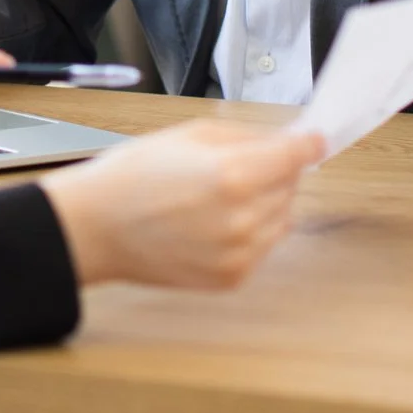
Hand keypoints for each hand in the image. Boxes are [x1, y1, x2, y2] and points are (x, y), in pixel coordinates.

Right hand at [40, 121, 324, 289]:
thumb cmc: (132, 177)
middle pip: (292, 186)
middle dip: (275, 171)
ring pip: (282, 218)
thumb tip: (284, 140)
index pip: (297, 156)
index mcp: (233, 175)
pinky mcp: (232, 278)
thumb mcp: (188, 134)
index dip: (308, 143)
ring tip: (218, 196)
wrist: (96, 228)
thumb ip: (244, 136)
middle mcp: (243, 219)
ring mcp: (239, 253)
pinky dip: (250, 231)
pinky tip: (211, 222)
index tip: (315, 139)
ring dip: (265, 202)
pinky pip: (263, 246)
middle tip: (237, 165)